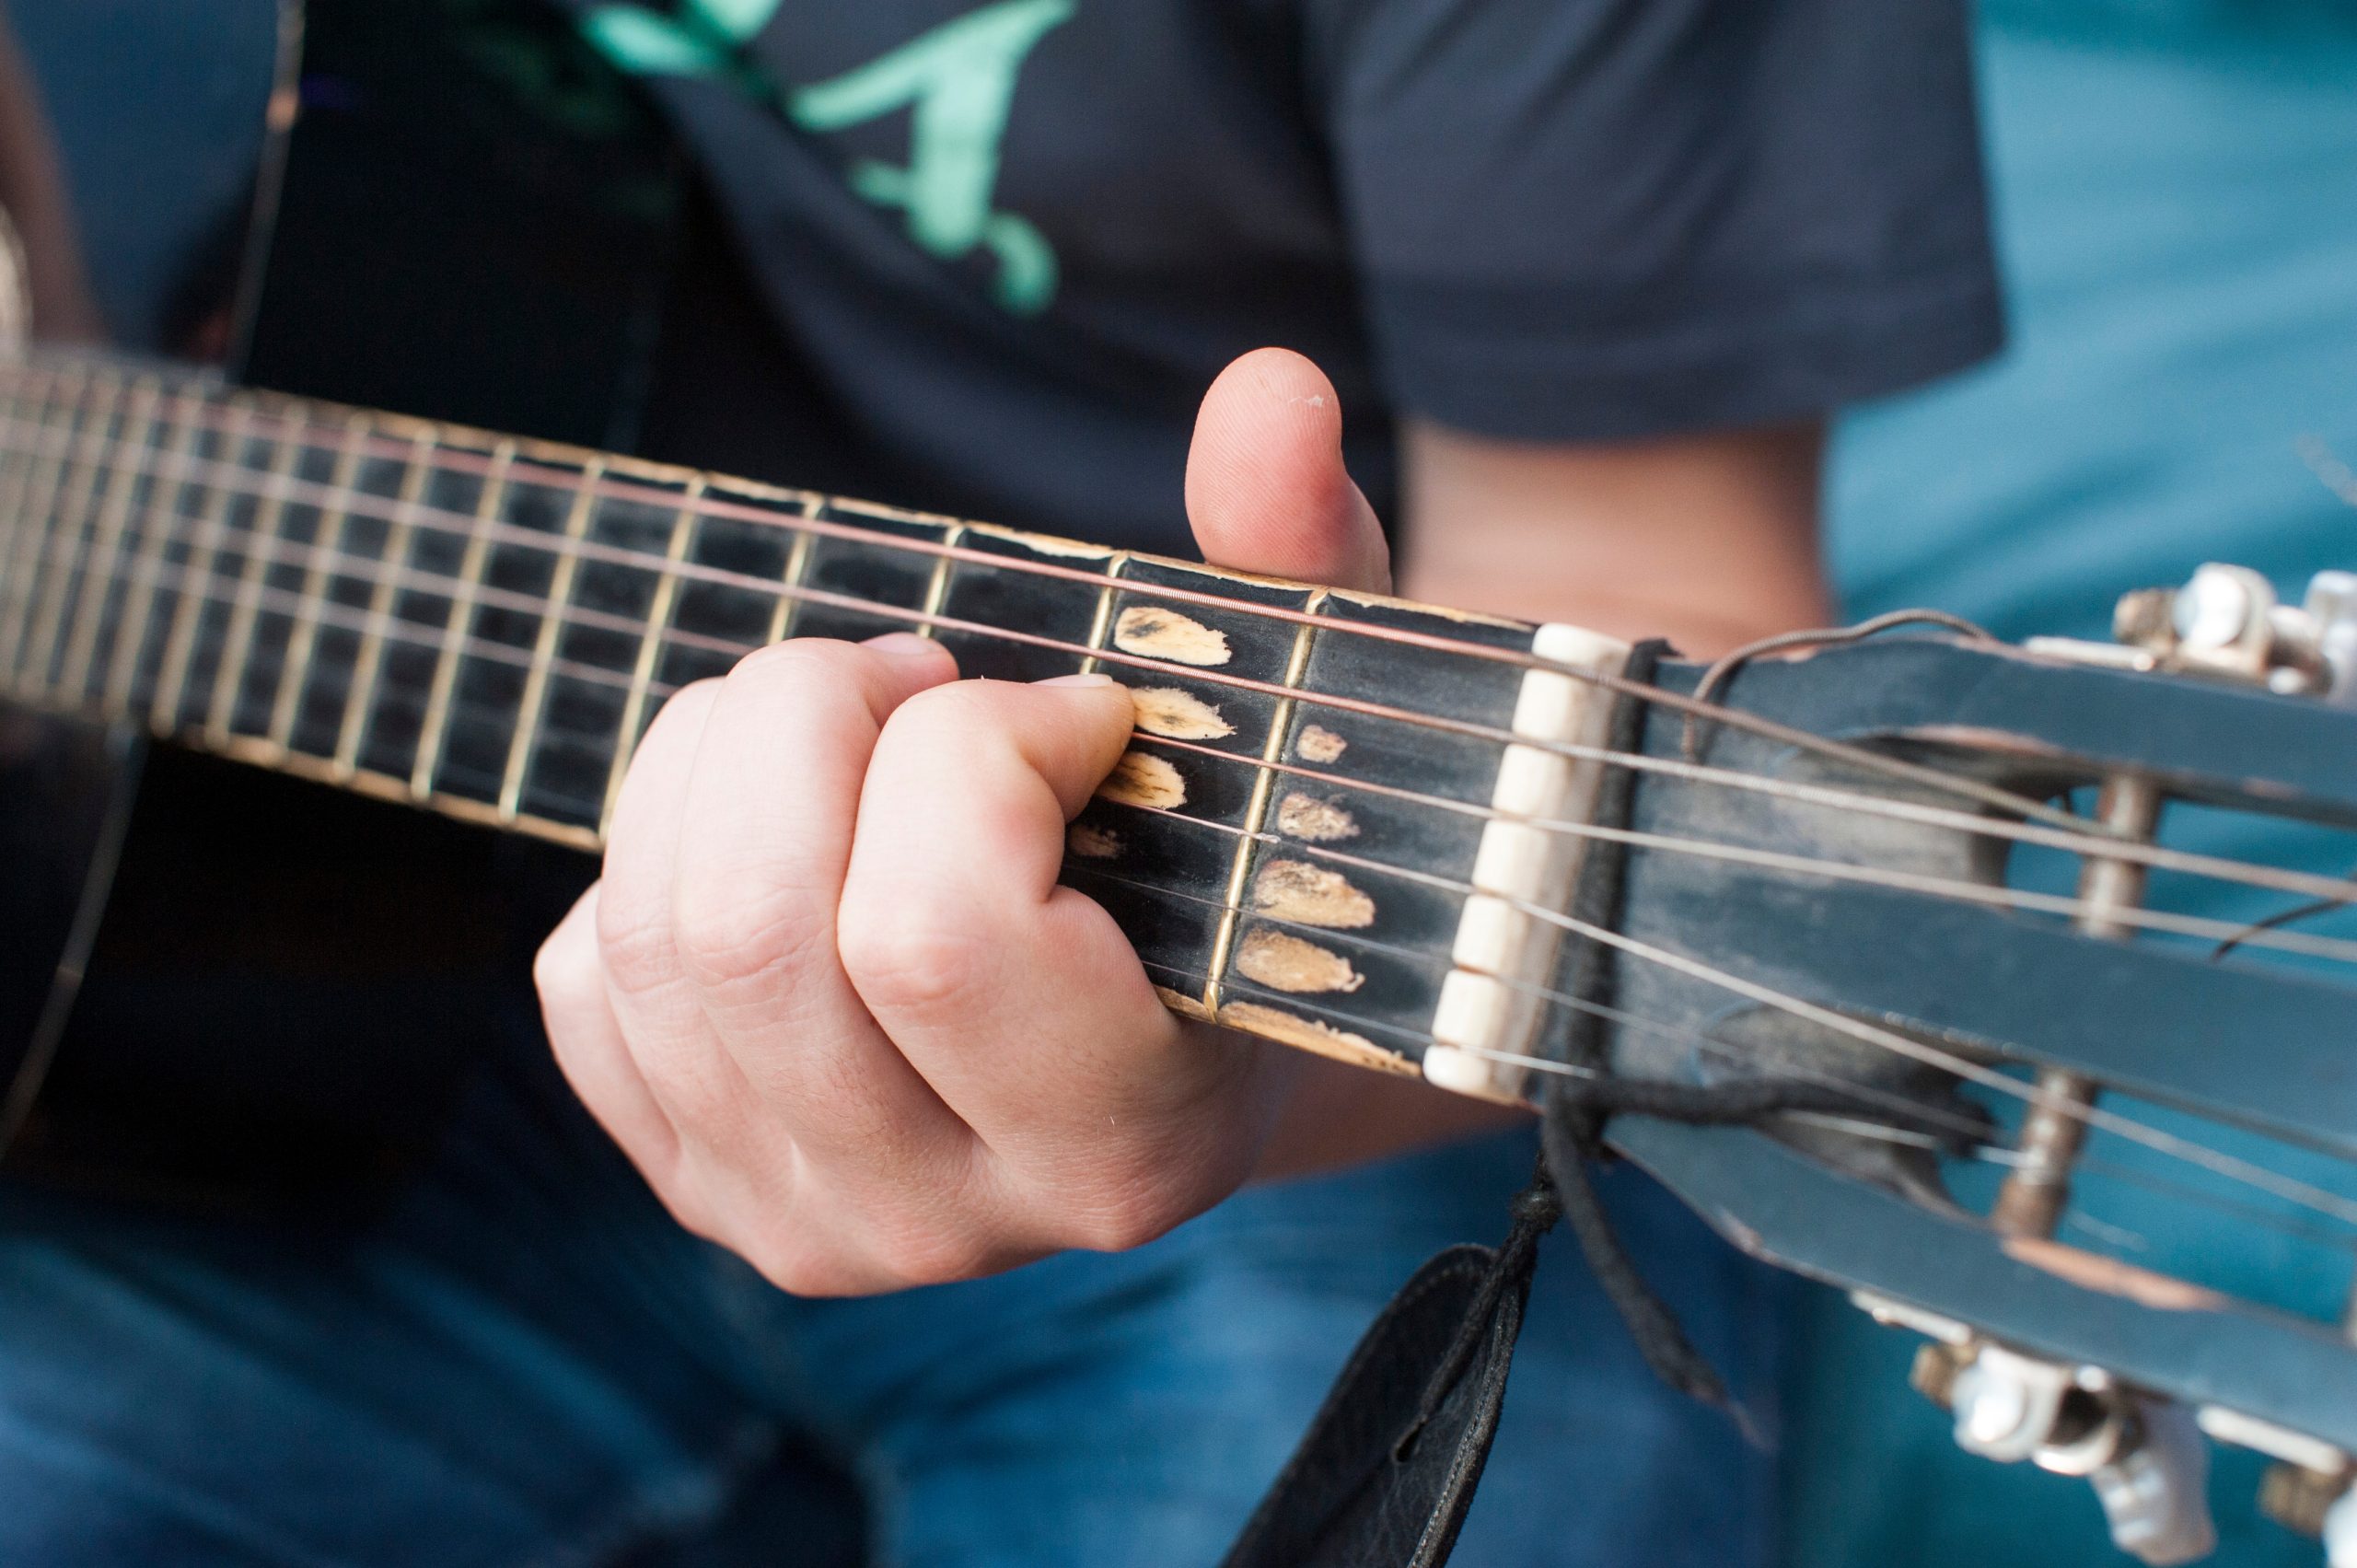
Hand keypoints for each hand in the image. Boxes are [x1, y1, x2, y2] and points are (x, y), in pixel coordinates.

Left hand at [534, 349, 1395, 1293]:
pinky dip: (655, 855)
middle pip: (758, 928)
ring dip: (726, 754)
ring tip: (846, 720)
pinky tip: (788, 830)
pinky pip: (584, 983)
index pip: (938, 936)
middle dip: (815, 716)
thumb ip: (1298, 565)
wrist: (1189, 1048)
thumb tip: (1270, 392)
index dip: (980, 750)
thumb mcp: (1296, 721)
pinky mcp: (701, 1177)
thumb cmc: (1246, 868)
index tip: (1072, 708)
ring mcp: (802, 1216)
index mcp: (1124, 1144)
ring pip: (653, 941)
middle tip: (916, 675)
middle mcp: (946, 1220)